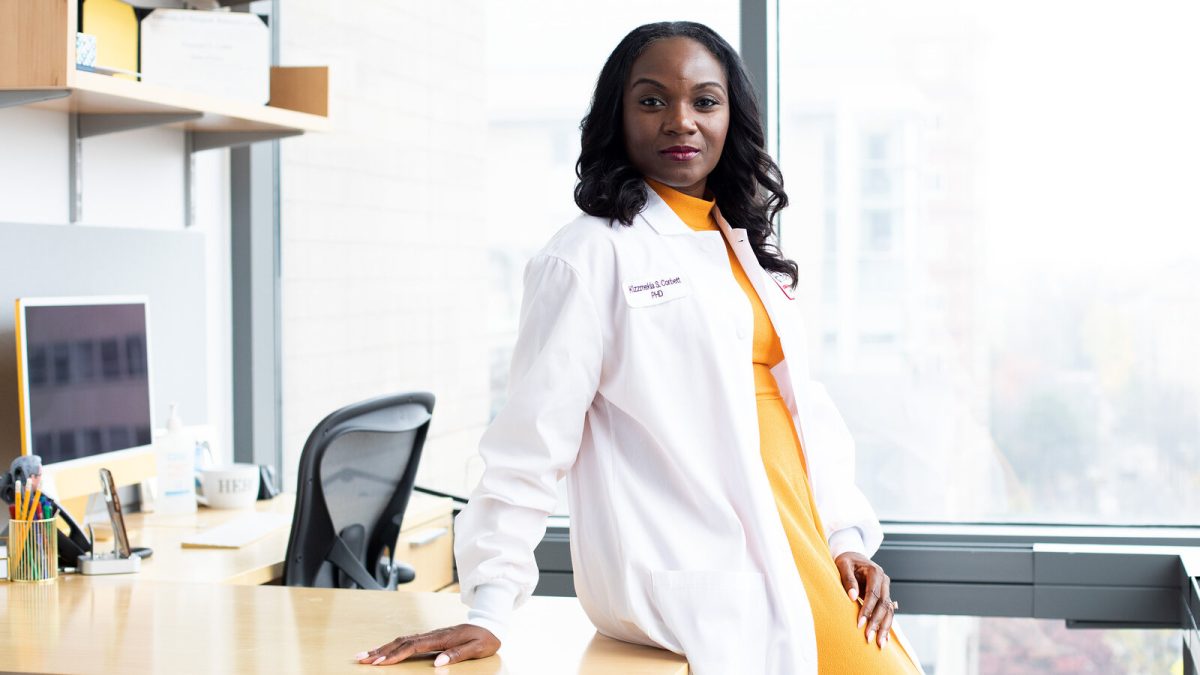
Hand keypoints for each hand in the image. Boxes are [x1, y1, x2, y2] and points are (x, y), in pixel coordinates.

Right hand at [355, 624, 499, 666]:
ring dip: (383, 647)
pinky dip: (394, 645)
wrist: (491, 624)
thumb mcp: (477, 648)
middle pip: (402, 642)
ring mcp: (431, 635)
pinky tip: (385, 650)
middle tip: (361, 659)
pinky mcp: (432, 637)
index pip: (413, 647)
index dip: (395, 655)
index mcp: (442, 638)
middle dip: (380, 651)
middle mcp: (433, 635)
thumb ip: (457, 654)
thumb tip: (438, 663)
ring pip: (402, 640)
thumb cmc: (485, 638)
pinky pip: (409, 641)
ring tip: (366, 655)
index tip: (380, 662)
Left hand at [834, 551, 894, 648]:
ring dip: (884, 628)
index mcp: (875, 572)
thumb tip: (852, 596)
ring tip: (879, 643)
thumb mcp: (843, 565)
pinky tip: (884, 639)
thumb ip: (848, 579)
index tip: (859, 624)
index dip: (867, 609)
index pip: (873, 594)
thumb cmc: (846, 561)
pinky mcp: (885, 596)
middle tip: (868, 637)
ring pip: (889, 611)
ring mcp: (886, 589)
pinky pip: (888, 613)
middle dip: (876, 622)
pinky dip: (886, 625)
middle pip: (884, 605)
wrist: (853, 556)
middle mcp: (884, 581)